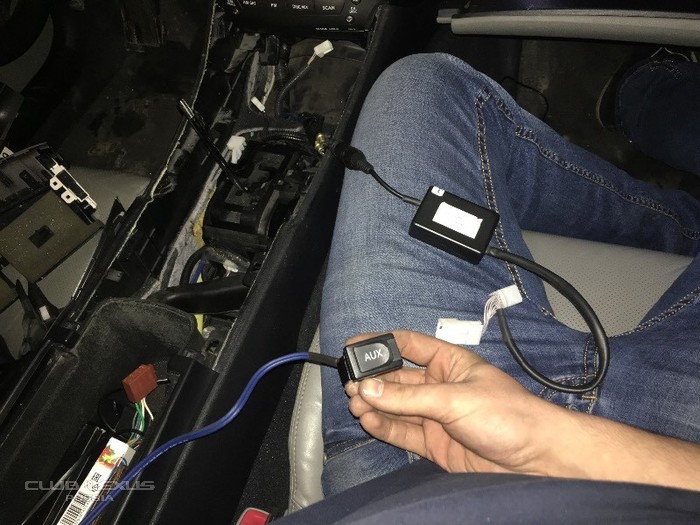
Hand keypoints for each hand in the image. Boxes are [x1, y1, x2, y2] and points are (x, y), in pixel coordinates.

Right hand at [346, 330, 699, 490]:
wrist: (537, 459)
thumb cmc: (511, 416)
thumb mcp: (456, 399)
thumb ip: (410, 398)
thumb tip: (370, 389)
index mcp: (450, 363)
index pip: (408, 345)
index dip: (380, 344)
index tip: (354, 346)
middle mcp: (440, 386)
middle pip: (397, 379)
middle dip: (373, 382)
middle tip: (351, 386)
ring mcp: (437, 415)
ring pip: (396, 407)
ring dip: (375, 405)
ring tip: (356, 405)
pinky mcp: (435, 442)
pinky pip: (402, 432)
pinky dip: (383, 426)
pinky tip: (369, 421)